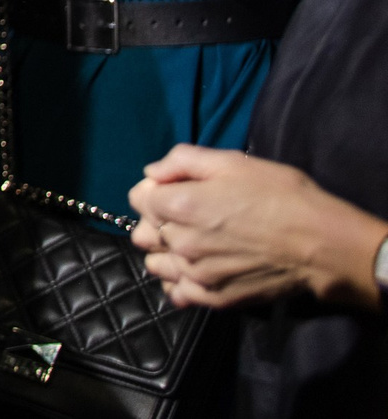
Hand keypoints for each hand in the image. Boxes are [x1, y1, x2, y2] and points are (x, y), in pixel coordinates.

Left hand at [129, 144, 387, 311]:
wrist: (321, 244)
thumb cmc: (280, 196)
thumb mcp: (232, 162)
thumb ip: (182, 161)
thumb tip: (151, 173)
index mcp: (179, 205)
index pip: (137, 198)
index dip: (155, 191)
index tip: (178, 190)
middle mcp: (180, 242)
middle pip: (144, 232)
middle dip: (160, 222)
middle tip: (190, 218)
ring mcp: (195, 274)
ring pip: (155, 264)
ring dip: (167, 254)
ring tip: (195, 245)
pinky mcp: (213, 298)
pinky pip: (177, 293)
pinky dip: (181, 282)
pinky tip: (199, 270)